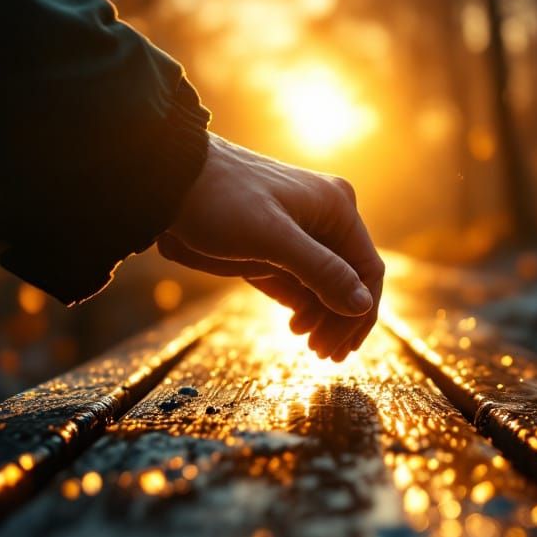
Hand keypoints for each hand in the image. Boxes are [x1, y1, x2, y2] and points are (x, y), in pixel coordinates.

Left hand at [157, 134, 383, 360]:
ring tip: (309, 345)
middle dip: (340, 319)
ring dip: (322, 317)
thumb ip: (320, 271)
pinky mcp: (275, 245)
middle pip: (349, 280)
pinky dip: (303, 306)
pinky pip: (302, 281)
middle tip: (323, 354)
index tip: (342, 346)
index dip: (360, 312)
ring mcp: (300, 232)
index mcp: (336, 207)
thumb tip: (363, 305)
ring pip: (326, 284)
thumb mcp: (272, 238)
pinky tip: (296, 326)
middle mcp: (325, 218)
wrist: (169, 182)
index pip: (367, 270)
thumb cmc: (220, 200)